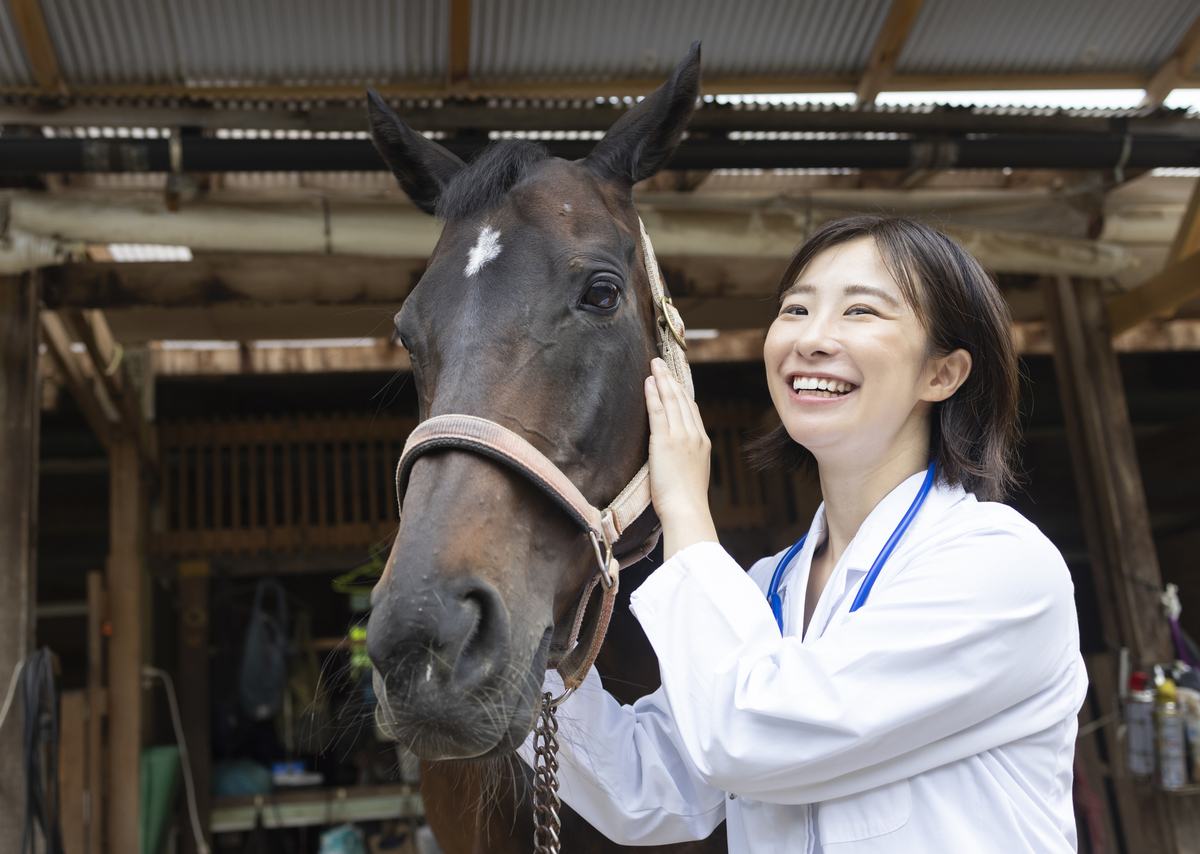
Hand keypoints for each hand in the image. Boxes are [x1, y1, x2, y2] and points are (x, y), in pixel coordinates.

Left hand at [645, 358, 718, 557]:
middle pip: (682, 400)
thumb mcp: (692, 474)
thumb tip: (676, 455)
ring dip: (662, 380)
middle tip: (661, 363)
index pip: (691, 410)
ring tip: (654, 364)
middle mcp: (694, 435)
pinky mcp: (665, 441)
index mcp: (702, 443)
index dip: (682, 392)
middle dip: (672, 379)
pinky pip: (658, 411)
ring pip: (671, 400)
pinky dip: (653, 394)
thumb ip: (686, 458)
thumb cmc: (686, 501)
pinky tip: (648, 382)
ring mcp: (681, 436)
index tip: (674, 380)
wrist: (687, 510)